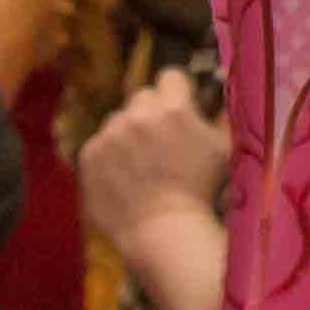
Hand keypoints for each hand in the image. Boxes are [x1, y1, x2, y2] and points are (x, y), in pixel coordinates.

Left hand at [79, 72, 228, 238]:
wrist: (163, 232)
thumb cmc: (201, 193)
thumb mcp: (220, 150)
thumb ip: (209, 119)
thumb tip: (201, 104)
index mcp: (174, 109)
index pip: (170, 77)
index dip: (176, 94)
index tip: (178, 111)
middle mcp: (138, 115)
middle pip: (142, 98)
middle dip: (150, 115)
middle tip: (159, 146)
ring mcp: (110, 135)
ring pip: (118, 122)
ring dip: (128, 137)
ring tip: (141, 169)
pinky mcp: (89, 155)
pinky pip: (100, 145)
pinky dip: (110, 159)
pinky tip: (125, 180)